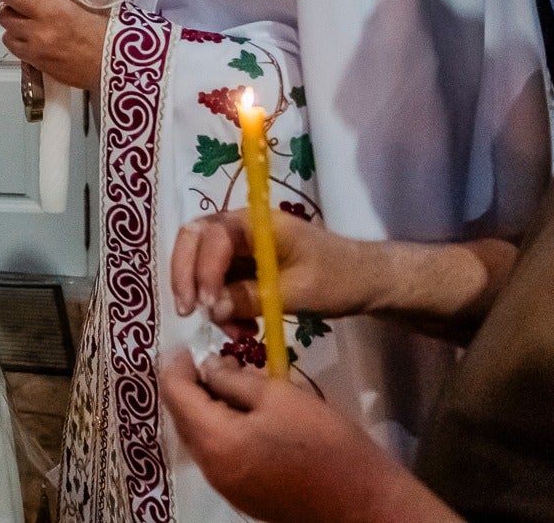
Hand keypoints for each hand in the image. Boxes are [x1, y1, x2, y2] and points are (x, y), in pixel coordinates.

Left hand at [0, 0, 108, 93]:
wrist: (114, 62)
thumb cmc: (104, 25)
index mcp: (55, 3)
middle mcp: (41, 23)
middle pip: (6, 1)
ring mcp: (36, 44)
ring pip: (6, 23)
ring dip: (13, 17)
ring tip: (26, 17)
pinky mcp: (35, 61)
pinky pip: (12, 45)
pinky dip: (16, 37)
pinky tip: (29, 36)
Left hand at [159, 351, 455, 522]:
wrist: (362, 500)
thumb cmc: (324, 442)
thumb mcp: (280, 395)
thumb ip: (233, 378)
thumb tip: (207, 367)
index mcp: (214, 440)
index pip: (173, 392)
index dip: (179, 362)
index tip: (196, 343)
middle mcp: (210, 468)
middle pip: (182, 416)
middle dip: (193, 384)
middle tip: (219, 360)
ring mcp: (225, 486)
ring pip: (200, 435)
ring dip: (208, 407)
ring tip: (237, 383)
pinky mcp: (243, 495)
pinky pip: (218, 453)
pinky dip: (222, 429)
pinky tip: (248, 415)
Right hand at [170, 209, 372, 327]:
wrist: (367, 281)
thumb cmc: (339, 278)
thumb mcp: (300, 291)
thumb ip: (254, 297)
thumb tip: (213, 309)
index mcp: (257, 223)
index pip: (213, 237)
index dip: (203, 270)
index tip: (208, 307)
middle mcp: (241, 228)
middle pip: (194, 240)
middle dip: (186, 276)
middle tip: (189, 313)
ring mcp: (241, 247)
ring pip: (201, 262)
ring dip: (203, 295)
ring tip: (228, 330)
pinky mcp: (244, 266)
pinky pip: (218, 281)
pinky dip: (219, 304)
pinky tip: (238, 328)